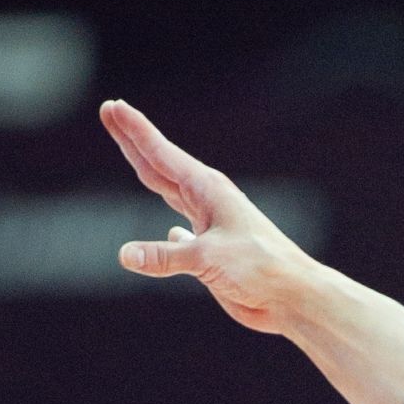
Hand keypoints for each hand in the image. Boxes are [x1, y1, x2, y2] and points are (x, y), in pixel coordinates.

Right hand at [101, 98, 319, 331]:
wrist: (293, 296)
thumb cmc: (261, 269)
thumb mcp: (208, 258)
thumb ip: (166, 256)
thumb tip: (125, 255)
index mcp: (207, 190)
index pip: (160, 154)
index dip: (134, 130)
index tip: (113, 106)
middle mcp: (207, 201)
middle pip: (159, 164)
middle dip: (132, 139)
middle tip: (110, 111)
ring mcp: (211, 226)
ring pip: (169, 192)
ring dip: (147, 172)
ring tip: (131, 151)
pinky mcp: (213, 252)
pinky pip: (184, 235)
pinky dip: (170, 232)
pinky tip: (171, 232)